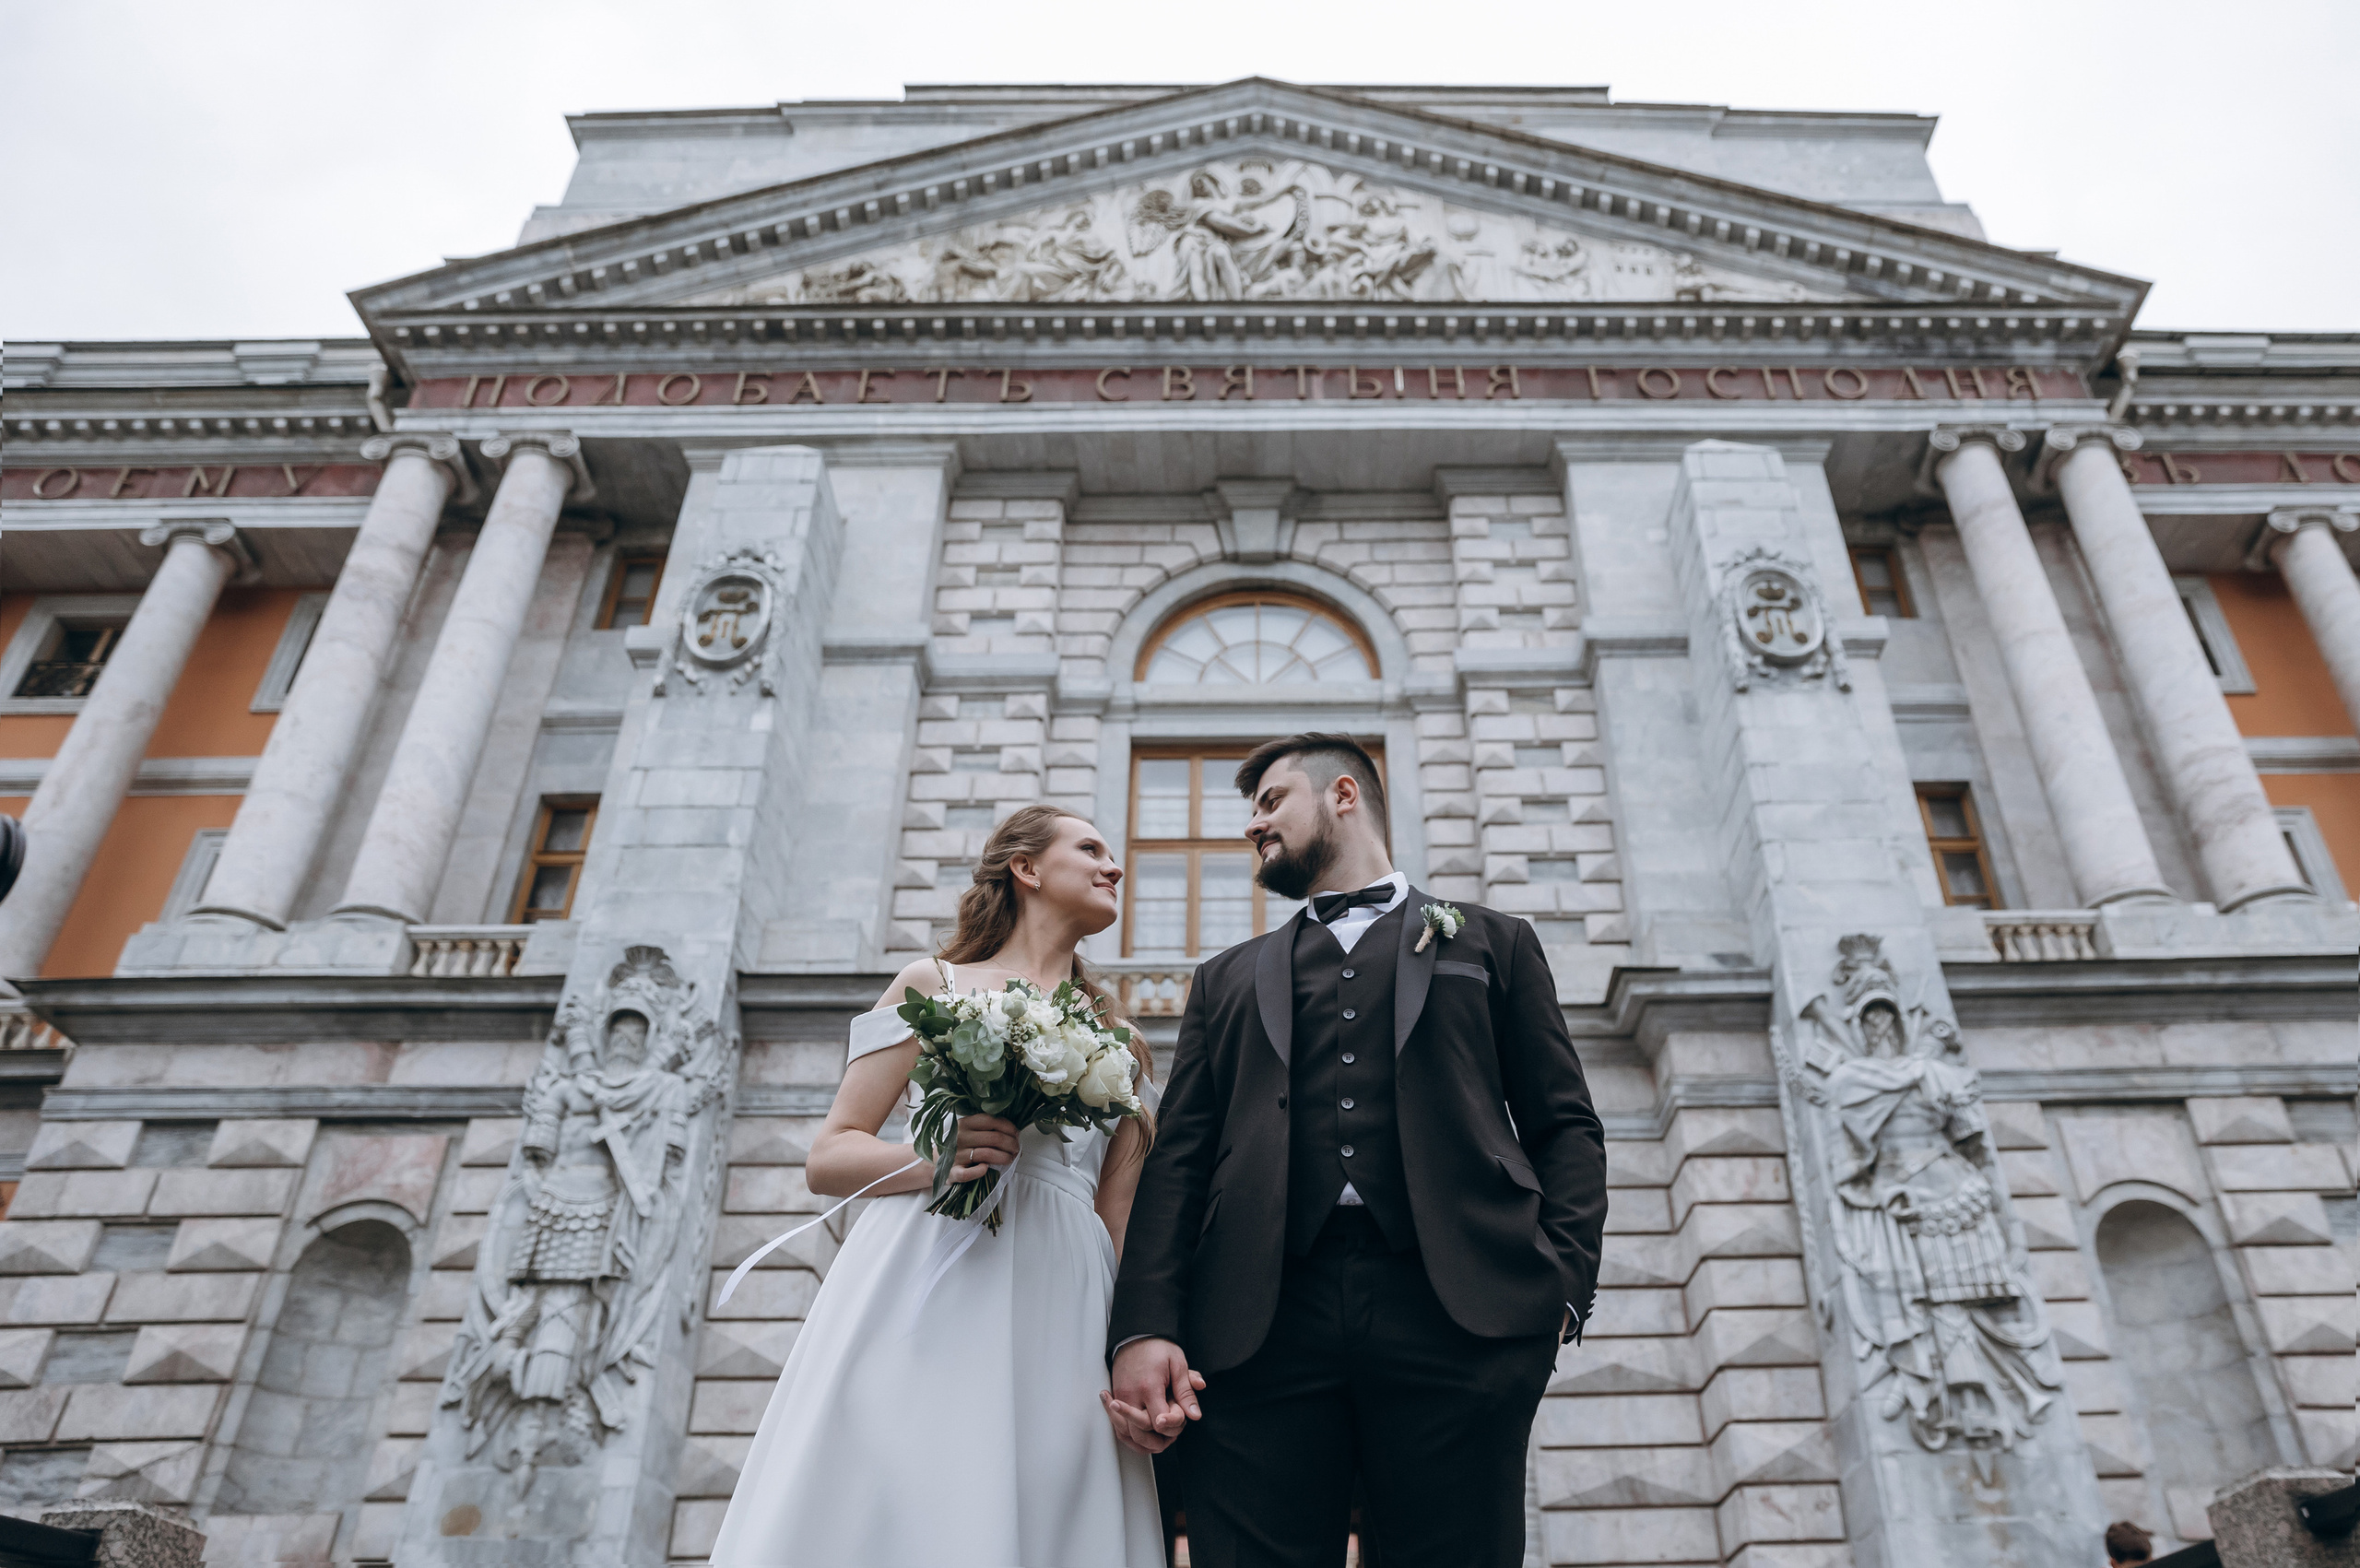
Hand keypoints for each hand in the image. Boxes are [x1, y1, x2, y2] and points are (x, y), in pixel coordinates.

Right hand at [951, 1114, 1019, 1184]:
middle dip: (1011, 1143)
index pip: (991, 1120)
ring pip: (986, 1154)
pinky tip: (987, 1169)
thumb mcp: (968, 1131)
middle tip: (1016, 1149)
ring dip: (1003, 1157)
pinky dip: (980, 1171)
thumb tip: (1014, 1135)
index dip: (1008, 1127)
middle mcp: (960, 1137)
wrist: (933, 1162)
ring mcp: (956, 1155)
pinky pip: (969, 1173)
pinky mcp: (953, 1172)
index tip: (1016, 1134)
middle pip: (994, 1137)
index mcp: (965, 1123)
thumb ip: (986, 1130)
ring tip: (1010, 1159)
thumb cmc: (957, 1145)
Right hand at [1105, 1338, 1202, 1453]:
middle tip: (1171, 1437)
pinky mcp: (1115, 1397)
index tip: (1179, 1423)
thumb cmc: (1158, 1348)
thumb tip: (1195, 1415)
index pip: (1158, 1421)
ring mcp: (1120, 1397)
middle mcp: (1131, 1395)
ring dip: (1142, 1442)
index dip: (1171, 1427)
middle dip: (1157, 1440)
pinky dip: (1128, 1436)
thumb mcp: (1178, 1364)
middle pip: (1140, 1432)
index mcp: (1149, 1387)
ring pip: (1126, 1433)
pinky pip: (1117, 1425)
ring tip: (1158, 1441)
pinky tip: (1139, 1437)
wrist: (1135, 1335)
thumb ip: (1186, 1391)